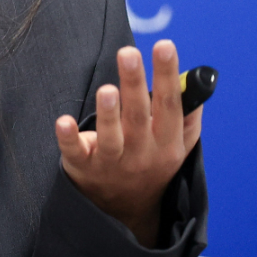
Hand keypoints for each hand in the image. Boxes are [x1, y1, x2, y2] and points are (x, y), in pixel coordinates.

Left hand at [54, 40, 202, 246]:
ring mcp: (111, 162)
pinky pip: (75, 152)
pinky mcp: (83, 167)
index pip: (169, 105)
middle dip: (134, 83)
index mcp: (166, 143)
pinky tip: (63, 121)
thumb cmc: (151, 165)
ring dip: (109, 113)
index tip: (164, 46)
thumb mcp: (177, 147)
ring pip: (111, 137)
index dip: (166, 75)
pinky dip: (69, 138)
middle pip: (138, 115)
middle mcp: (141, 153)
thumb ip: (186, 116)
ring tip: (107, 90)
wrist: (125, 210)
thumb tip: (193, 81)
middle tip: (128, 53)